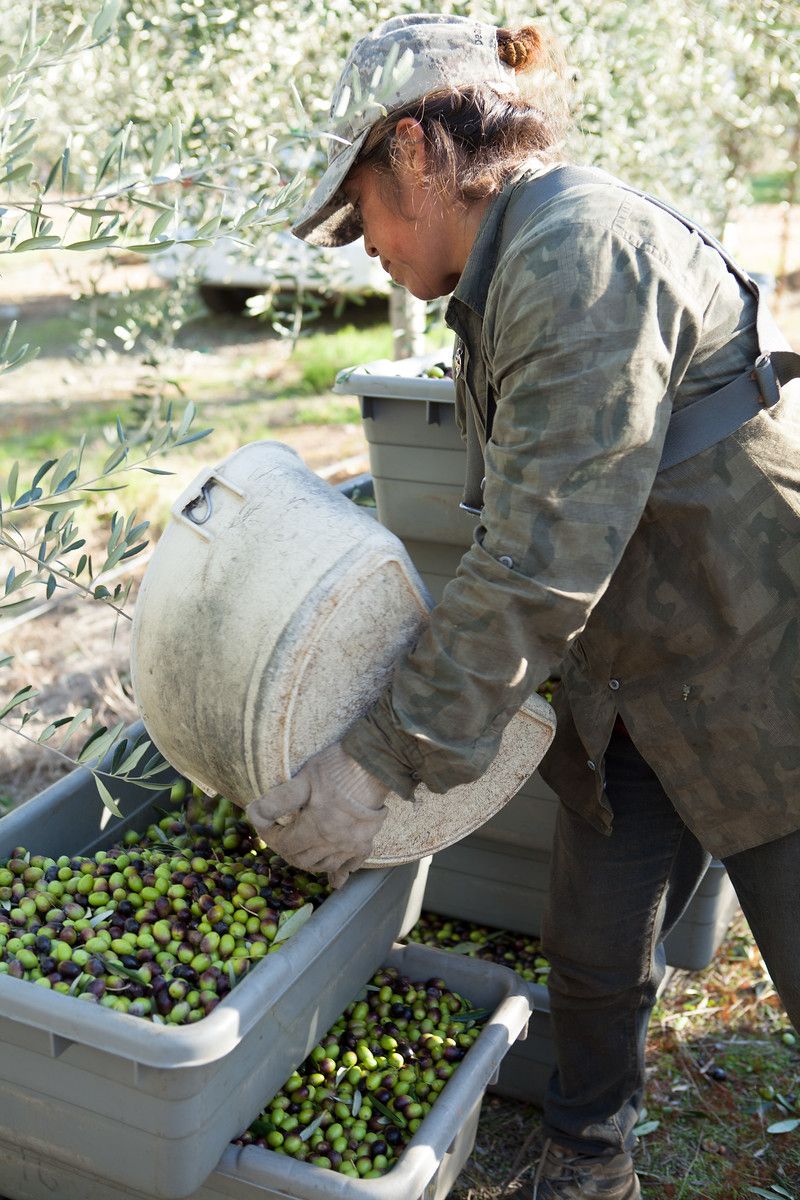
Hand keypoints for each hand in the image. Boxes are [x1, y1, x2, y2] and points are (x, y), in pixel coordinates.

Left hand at [247, 743, 389, 887]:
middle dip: (285, 849)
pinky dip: (341, 872)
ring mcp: (351, 845)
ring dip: (308, 862)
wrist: (376, 763)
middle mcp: (333, 843)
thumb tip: (254, 813)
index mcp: (315, 828)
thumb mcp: (303, 779)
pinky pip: (351, 865)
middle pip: (301, 859)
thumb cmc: (338, 767)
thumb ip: (278, 800)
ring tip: (300, 851)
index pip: (284, 844)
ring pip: (323, 866)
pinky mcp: (366, 841)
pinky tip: (336, 877)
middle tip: (279, 834)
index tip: (262, 823)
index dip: (269, 835)